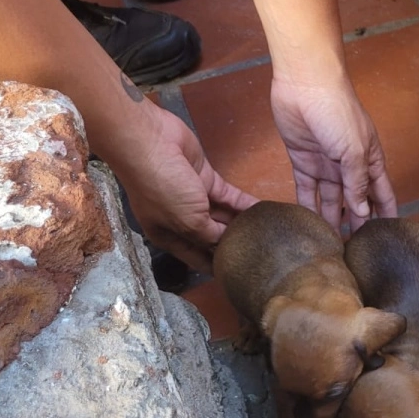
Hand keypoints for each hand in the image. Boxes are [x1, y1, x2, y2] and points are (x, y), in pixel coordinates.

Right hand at [120, 105, 257, 272]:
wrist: (150, 142)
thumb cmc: (161, 188)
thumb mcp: (187, 221)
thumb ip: (210, 236)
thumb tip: (229, 244)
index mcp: (168, 236)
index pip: (197, 257)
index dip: (216, 267)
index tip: (240, 275)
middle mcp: (182, 220)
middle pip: (213, 237)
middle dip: (234, 244)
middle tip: (263, 253)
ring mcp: (195, 198)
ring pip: (224, 216)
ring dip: (243, 223)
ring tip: (268, 234)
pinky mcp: (207, 179)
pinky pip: (230, 196)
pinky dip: (245, 204)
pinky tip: (263, 212)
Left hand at [270, 74, 397, 232]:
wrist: (305, 85)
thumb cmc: (338, 111)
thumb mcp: (354, 151)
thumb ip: (357, 183)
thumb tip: (361, 212)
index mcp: (370, 161)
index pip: (382, 195)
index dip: (385, 216)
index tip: (388, 241)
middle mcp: (350, 167)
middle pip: (355, 202)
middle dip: (357, 225)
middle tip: (355, 252)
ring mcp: (326, 166)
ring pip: (331, 201)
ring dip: (331, 221)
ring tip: (332, 246)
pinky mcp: (303, 163)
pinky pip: (307, 192)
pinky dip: (308, 208)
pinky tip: (309, 226)